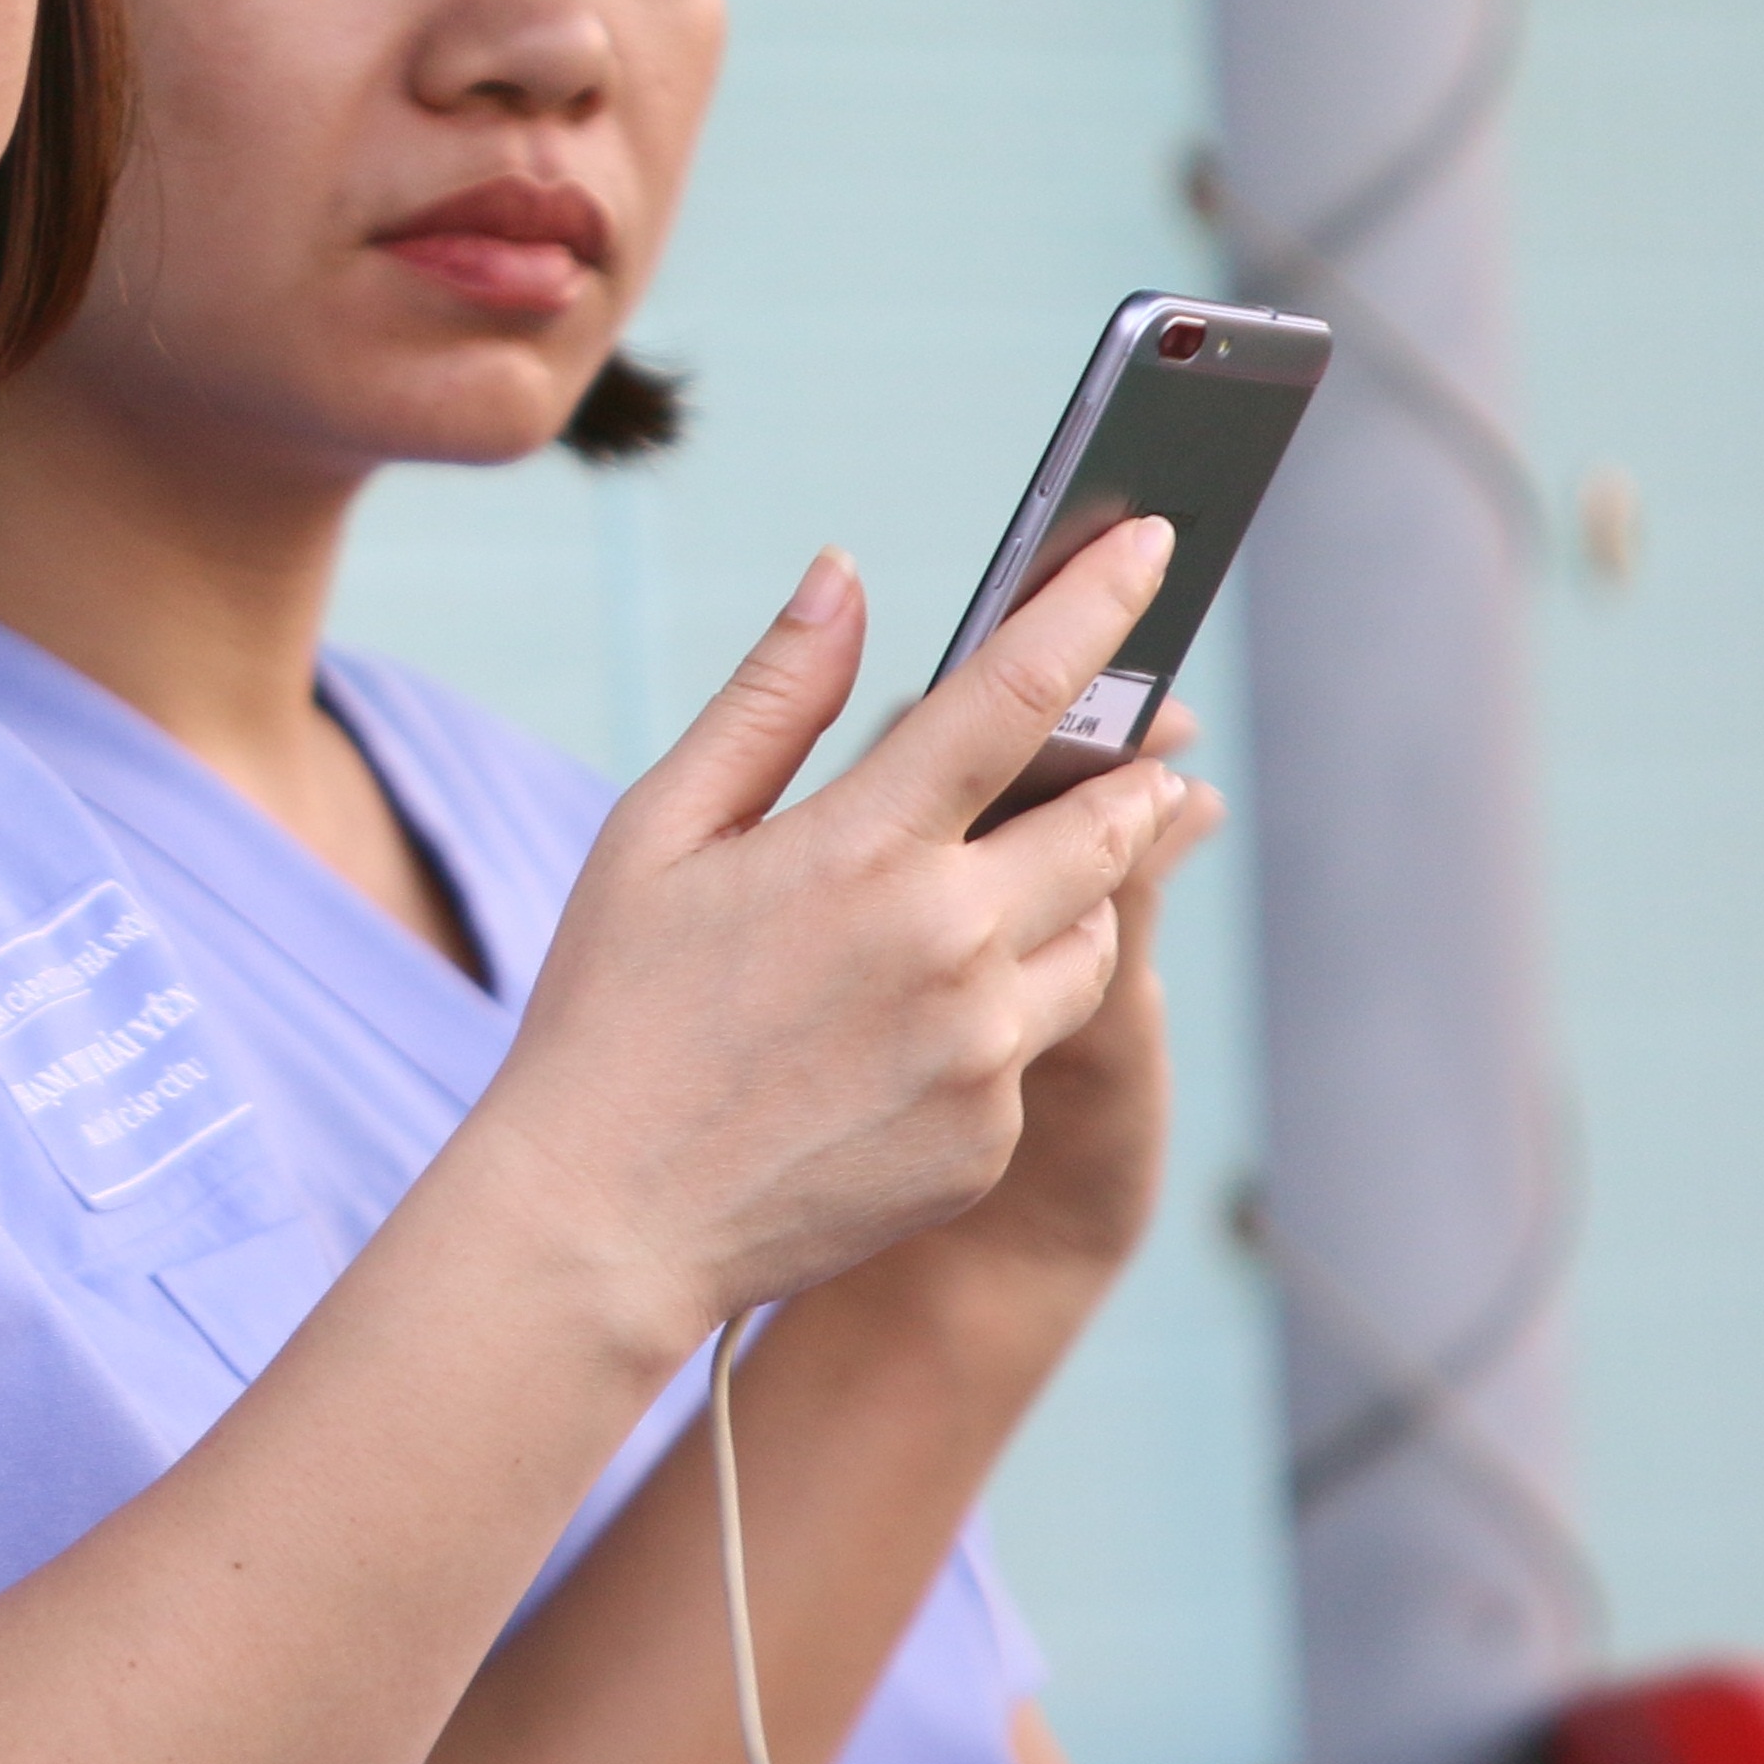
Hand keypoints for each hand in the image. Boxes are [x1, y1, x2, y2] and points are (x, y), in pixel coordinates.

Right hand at [472, 520, 1189, 1339]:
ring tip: (996, 893)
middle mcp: (949, 945)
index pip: (1017, 695)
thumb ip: (772, 699)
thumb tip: (845, 575)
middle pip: (1108, 821)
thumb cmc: (612, 1007)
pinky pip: (1040, 1042)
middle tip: (1135, 747)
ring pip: (1096, 935)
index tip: (1158, 545)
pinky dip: (1006, 1010)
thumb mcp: (658, 829)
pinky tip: (914, 1026)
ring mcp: (982, 1051)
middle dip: (1128, 771)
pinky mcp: (992, 1137)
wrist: (606, 1218)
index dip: (1096, 608)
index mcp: (863, 848)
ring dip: (1077, 894)